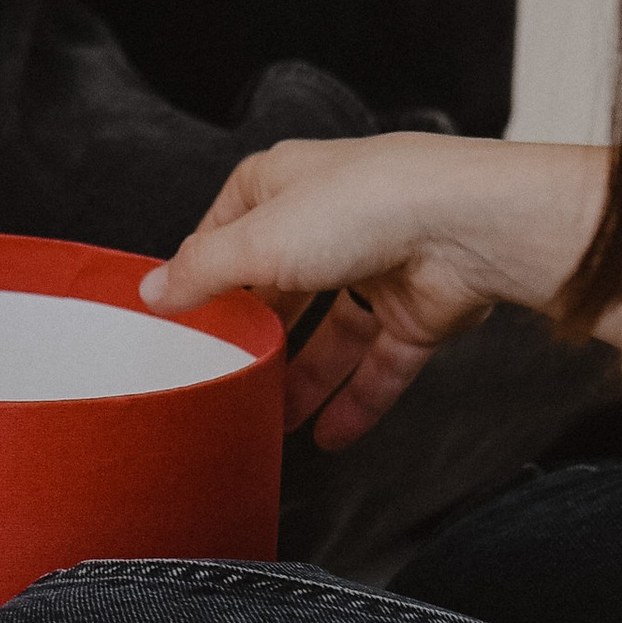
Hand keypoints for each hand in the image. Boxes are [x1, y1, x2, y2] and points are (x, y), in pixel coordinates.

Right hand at [138, 134, 610, 450]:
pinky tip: (328, 437)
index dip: (202, 274)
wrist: (469, 227)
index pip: (225, 231)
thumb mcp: (256, 240)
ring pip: (329, 334)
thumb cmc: (364, 206)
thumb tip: (152, 293)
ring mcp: (376, 267)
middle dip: (254, 338)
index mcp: (283, 185)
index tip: (176, 321)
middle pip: (279, 289)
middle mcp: (329, 222)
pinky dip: (356, 401)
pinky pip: (379, 365)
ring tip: (270, 422)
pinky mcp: (415, 311)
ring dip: (302, 380)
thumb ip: (200, 273)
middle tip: (221, 381)